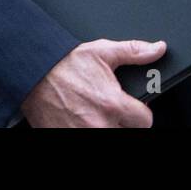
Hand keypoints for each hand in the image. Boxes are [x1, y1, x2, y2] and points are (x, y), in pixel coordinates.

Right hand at [20, 38, 166, 126]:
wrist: (33, 72)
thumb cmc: (65, 63)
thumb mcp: (102, 51)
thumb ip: (133, 52)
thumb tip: (157, 49)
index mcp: (113, 103)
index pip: (145, 121)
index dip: (140, 113)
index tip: (133, 109)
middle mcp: (100, 124)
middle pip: (127, 133)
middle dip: (121, 122)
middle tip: (109, 111)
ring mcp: (82, 134)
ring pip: (109, 136)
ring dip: (106, 127)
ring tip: (94, 116)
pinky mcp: (66, 137)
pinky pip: (84, 140)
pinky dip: (84, 131)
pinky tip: (79, 121)